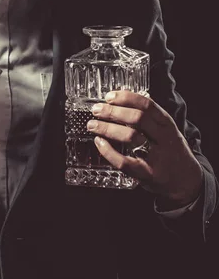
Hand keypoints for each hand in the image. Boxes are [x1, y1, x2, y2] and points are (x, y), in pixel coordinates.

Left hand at [87, 91, 202, 207]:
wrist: (186, 182)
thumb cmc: (170, 151)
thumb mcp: (166, 131)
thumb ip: (148, 118)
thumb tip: (119, 102)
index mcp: (167, 124)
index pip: (147, 105)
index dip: (126, 98)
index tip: (109, 96)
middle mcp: (164, 138)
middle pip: (137, 118)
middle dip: (113, 112)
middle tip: (96, 110)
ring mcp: (157, 157)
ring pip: (131, 137)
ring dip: (108, 128)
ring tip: (92, 125)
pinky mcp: (147, 175)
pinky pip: (125, 162)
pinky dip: (109, 151)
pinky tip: (99, 143)